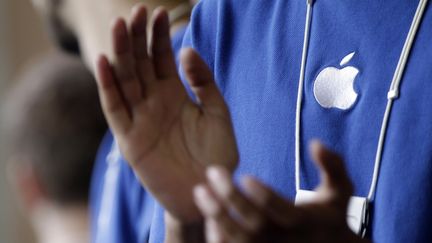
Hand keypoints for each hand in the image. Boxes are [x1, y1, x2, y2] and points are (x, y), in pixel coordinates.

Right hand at [95, 5, 237, 221]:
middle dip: (137, 38)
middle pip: (140, 64)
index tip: (157, 13)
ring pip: (126, 80)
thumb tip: (187, 49)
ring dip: (121, 54)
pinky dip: (108, 87)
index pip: (161, 58)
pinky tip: (105, 62)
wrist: (208, 189)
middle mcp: (154, 102)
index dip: (158, 36)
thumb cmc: (216, 153)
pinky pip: (116, 109)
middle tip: (135, 12)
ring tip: (120, 26)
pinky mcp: (130, 139)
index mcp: (174, 94)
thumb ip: (203, 82)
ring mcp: (140, 119)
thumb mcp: (217, 112)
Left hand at [194, 141, 369, 242]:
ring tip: (201, 192)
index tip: (244, 175)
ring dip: (217, 216)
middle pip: (253, 223)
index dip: (263, 194)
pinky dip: (218, 238)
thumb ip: (333, 165)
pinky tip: (208, 217)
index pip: (281, 210)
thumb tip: (316, 143)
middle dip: (230, 198)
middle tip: (212, 172)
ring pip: (238, 240)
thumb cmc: (331, 219)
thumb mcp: (340, 192)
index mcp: (303, 222)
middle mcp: (284, 240)